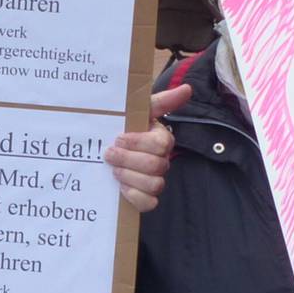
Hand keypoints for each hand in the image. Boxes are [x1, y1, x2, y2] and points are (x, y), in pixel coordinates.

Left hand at [104, 84, 191, 211]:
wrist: (107, 147)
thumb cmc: (125, 128)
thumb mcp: (140, 110)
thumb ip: (162, 100)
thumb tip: (187, 88)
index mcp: (161, 139)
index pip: (161, 144)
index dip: (137, 142)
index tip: (118, 138)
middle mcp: (162, 161)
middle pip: (156, 166)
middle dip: (128, 160)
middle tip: (110, 154)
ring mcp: (155, 181)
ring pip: (154, 185)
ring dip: (130, 177)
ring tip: (114, 170)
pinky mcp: (146, 198)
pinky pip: (149, 204)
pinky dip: (134, 196)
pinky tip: (120, 187)